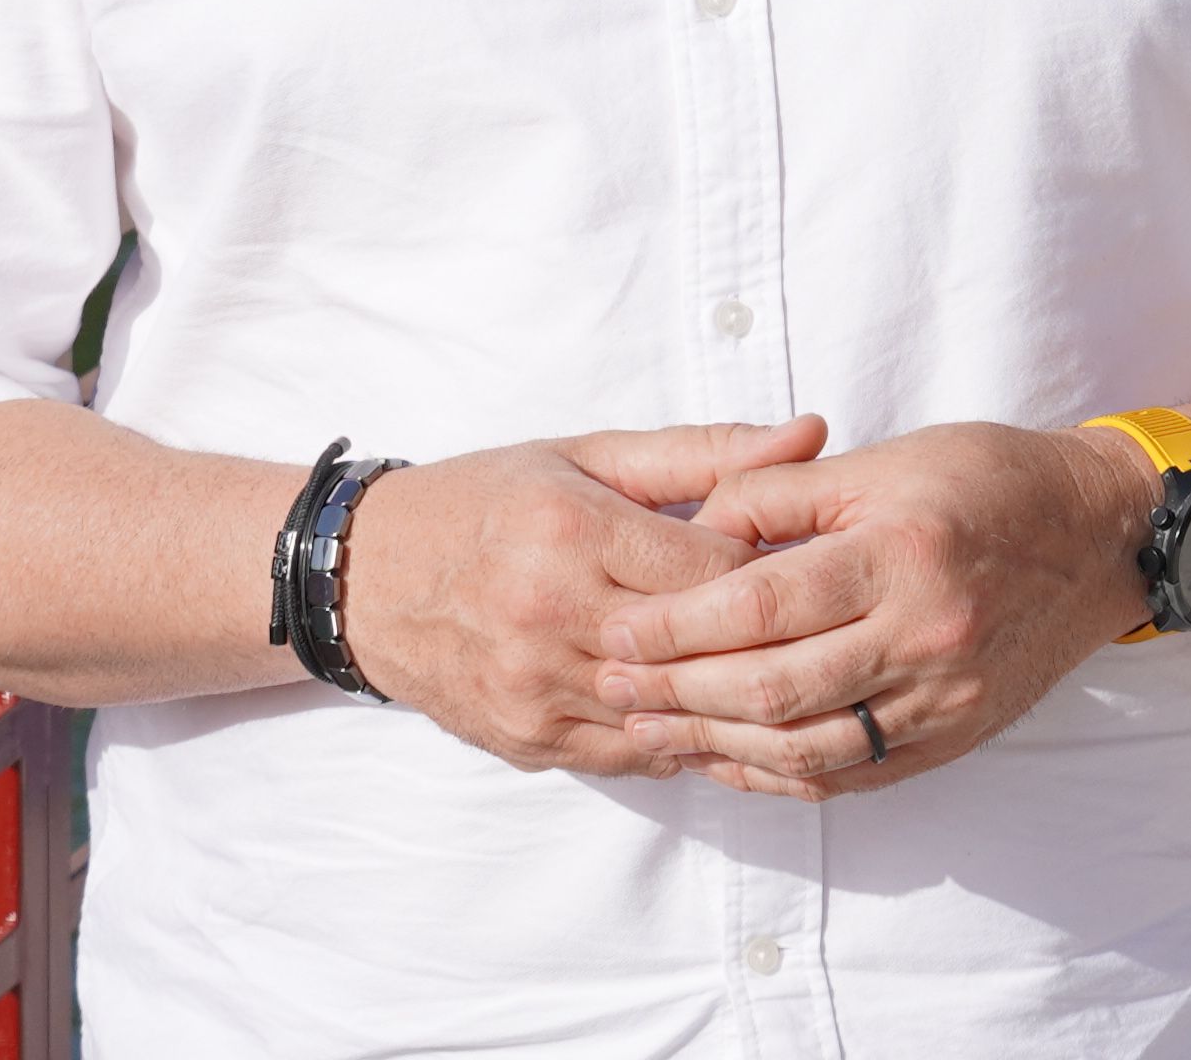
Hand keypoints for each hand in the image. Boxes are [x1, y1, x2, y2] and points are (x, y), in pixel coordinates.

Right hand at [334, 419, 827, 776]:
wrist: (366, 578)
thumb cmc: (484, 502)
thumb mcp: (585, 456)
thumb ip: (703, 453)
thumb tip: (812, 435)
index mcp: (570, 533)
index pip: (715, 574)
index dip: (777, 576)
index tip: (809, 568)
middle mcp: (551, 617)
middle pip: (703, 652)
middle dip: (772, 646)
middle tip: (824, 634)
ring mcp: (536, 690)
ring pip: (677, 717)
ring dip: (740, 706)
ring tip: (794, 686)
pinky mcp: (530, 740)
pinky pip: (638, 755)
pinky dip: (689, 741)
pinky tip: (727, 721)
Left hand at [581, 421, 1150, 797]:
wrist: (1100, 536)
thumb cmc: (987, 479)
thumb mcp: (882, 460)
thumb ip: (782, 492)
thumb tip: (695, 527)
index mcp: (898, 556)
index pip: (762, 606)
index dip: (677, 626)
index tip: (618, 631)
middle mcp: (923, 637)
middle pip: (775, 688)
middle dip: (679, 693)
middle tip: (612, 687)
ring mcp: (943, 697)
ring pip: (809, 746)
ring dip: (719, 745)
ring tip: (652, 731)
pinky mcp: (954, 734)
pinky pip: (855, 773)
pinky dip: (783, 774)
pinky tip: (730, 759)